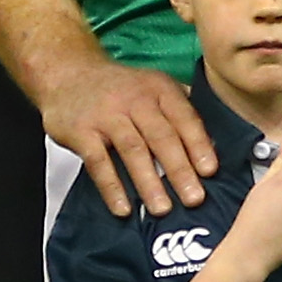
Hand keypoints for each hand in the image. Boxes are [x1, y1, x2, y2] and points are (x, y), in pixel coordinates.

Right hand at [38, 54, 214, 214]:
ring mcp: (107, 115)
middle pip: (162, 137)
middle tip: (194, 199)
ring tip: (162, 209)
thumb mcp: (153, 87)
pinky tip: (123, 208)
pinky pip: (98, 163)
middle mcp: (135, 99)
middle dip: (180, 170)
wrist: (67, 72)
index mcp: (159, 89)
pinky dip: (112, 187)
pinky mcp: (81, 131)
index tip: (210, 172)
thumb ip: (181, 112)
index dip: (199, 145)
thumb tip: (213, 146)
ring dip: (149, 182)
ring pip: (133, 150)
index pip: (185, 118)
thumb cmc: (119, 89)